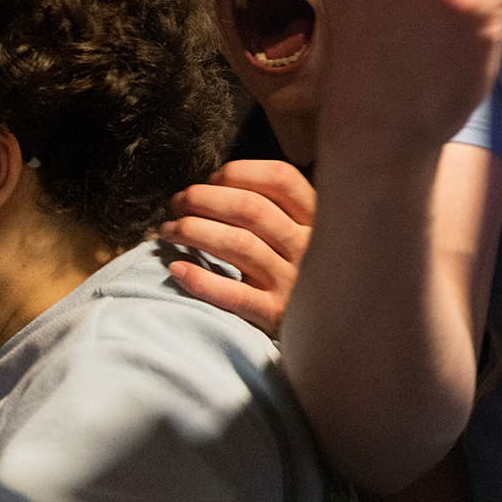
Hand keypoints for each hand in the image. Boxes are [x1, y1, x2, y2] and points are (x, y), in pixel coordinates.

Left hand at [161, 161, 315, 337]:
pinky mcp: (275, 314)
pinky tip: (177, 268)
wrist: (332, 327)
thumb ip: (280, 208)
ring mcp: (294, 282)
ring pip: (237, 244)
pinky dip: (200, 280)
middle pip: (250, 208)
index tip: (212, 180)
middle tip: (179, 202)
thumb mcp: (307, 232)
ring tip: (169, 230)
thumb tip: (214, 185)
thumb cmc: (304, 269)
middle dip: (203, 198)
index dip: (239, 173)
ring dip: (192, 231)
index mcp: (319, 219)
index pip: (280, 179)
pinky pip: (233, 295)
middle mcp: (309, 246)